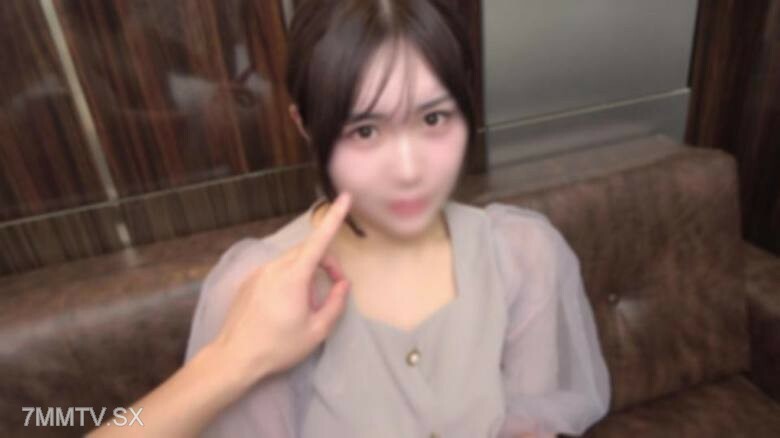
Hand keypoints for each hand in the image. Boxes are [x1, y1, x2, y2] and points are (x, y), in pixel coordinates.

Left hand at [212, 192, 352, 381]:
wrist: (234, 357)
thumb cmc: (278, 346)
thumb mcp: (316, 331)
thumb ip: (335, 304)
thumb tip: (342, 285)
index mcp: (294, 276)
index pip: (319, 240)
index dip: (334, 217)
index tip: (344, 196)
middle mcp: (274, 267)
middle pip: (307, 250)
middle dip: (326, 262)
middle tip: (334, 287)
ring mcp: (258, 273)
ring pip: (291, 260)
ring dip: (307, 272)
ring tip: (307, 303)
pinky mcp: (249, 281)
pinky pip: (276, 270)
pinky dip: (290, 278)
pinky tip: (286, 305)